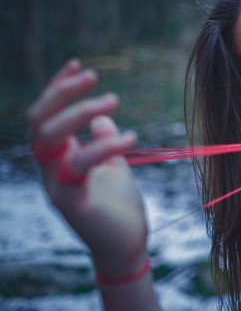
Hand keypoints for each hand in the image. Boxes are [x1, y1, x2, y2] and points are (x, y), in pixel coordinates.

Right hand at [26, 59, 147, 277]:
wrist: (126, 246)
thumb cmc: (118, 206)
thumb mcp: (113, 165)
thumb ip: (103, 141)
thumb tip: (101, 118)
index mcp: (58, 158)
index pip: (45, 115)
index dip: (56, 88)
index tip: (78, 64)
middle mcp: (49, 169)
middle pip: (38, 122)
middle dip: (61, 93)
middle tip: (92, 76)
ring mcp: (55, 185)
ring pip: (48, 139)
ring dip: (77, 112)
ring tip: (112, 100)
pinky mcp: (70, 201)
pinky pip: (77, 166)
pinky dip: (104, 147)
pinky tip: (131, 137)